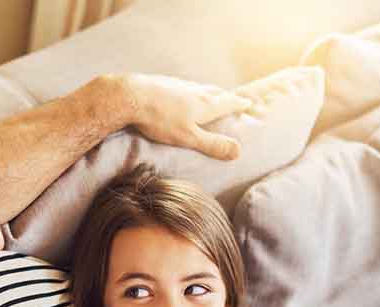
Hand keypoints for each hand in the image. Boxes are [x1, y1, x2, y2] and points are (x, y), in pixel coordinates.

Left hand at [117, 73, 251, 159]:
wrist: (131, 96)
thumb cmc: (160, 119)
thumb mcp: (188, 137)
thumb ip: (212, 144)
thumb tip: (238, 152)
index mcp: (204, 104)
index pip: (228, 103)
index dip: (239, 104)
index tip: (249, 103)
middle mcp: (195, 91)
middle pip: (216, 92)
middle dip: (226, 96)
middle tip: (233, 98)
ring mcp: (179, 85)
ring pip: (200, 87)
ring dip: (209, 91)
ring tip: (211, 95)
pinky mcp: (164, 82)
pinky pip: (183, 86)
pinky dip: (190, 90)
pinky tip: (182, 93)